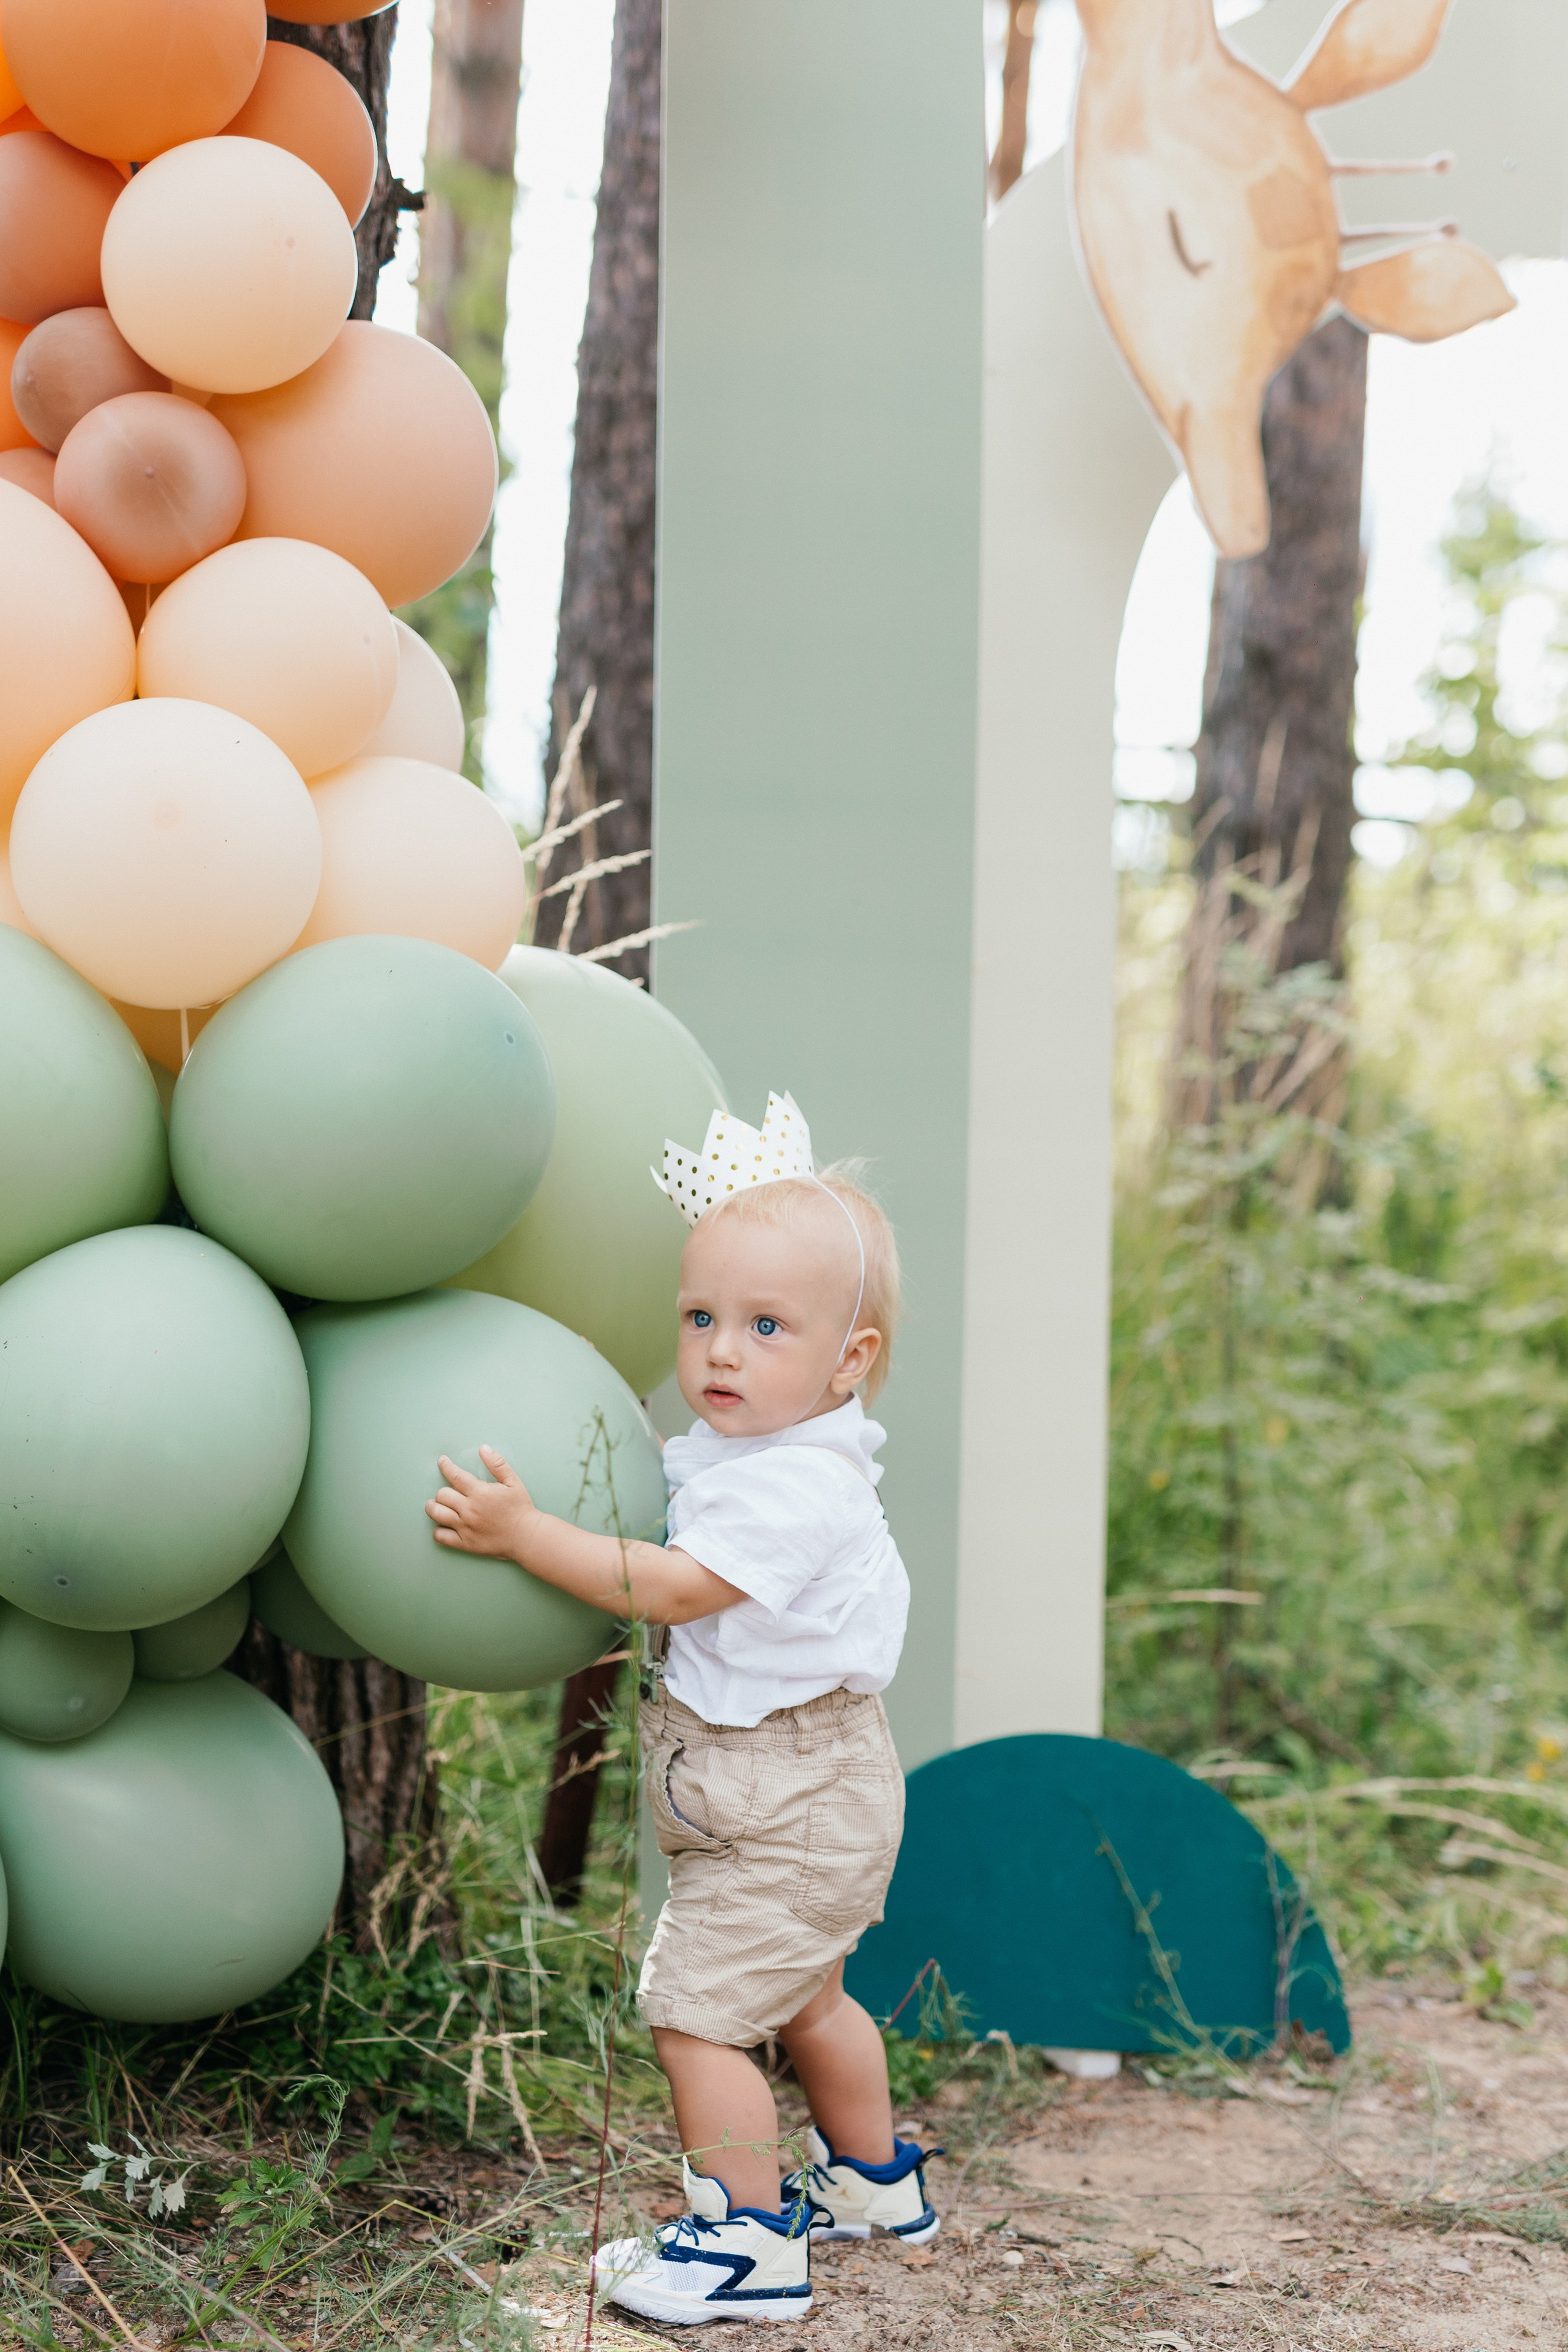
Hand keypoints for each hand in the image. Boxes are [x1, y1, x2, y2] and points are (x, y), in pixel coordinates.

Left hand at [426, 1445, 542, 1560]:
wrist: (527, 1537)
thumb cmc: (521, 1509)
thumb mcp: (513, 1482)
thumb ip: (497, 1464)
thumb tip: (483, 1449)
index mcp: (479, 1492)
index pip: (454, 1475)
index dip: (445, 1465)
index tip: (442, 1461)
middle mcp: (469, 1509)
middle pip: (442, 1495)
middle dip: (443, 1490)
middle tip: (448, 1491)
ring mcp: (465, 1527)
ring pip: (436, 1514)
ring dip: (433, 1507)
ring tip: (437, 1505)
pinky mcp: (465, 1543)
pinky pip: (440, 1536)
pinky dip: (438, 1530)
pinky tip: (443, 1525)